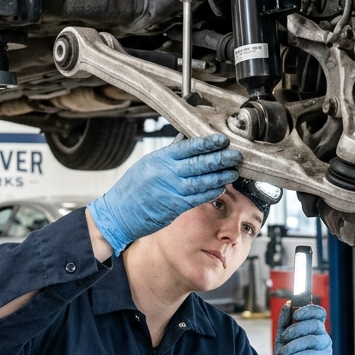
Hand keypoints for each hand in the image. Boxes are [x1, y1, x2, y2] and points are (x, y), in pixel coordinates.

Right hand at [87, 134, 241, 254]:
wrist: (118, 214)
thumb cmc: (133, 189)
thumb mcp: (148, 164)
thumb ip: (169, 154)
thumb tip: (187, 141)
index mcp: (159, 159)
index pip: (187, 147)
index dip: (207, 143)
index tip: (222, 140)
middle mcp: (165, 174)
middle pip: (198, 164)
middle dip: (219, 159)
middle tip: (235, 155)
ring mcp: (170, 191)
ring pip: (200, 182)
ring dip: (219, 177)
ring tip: (233, 172)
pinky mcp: (173, 207)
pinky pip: (197, 198)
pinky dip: (210, 192)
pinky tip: (220, 187)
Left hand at [275, 303, 330, 354]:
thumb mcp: (282, 341)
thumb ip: (284, 323)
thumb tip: (288, 304)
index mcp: (313, 330)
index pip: (319, 313)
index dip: (309, 310)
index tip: (295, 314)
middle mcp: (323, 337)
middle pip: (315, 324)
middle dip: (296, 329)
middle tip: (283, 338)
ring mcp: (326, 350)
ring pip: (313, 339)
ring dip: (294, 345)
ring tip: (283, 353)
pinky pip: (315, 354)